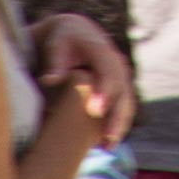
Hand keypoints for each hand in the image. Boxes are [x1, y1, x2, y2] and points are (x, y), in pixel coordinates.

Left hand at [29, 13, 133, 147]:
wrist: (76, 32)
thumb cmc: (62, 40)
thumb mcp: (56, 45)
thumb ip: (55, 61)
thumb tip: (51, 79)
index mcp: (102, 51)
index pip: (108, 72)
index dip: (104, 91)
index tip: (96, 111)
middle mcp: (117, 64)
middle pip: (122, 91)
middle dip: (116, 115)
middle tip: (107, 137)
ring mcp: (120, 75)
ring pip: (126, 101)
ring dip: (120, 124)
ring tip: (108, 146)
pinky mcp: (118, 87)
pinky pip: (123, 106)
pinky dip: (118, 123)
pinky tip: (108, 143)